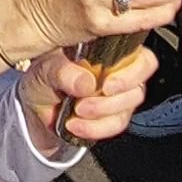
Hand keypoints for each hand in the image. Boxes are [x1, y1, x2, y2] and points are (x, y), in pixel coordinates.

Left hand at [23, 46, 156, 152]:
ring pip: (126, 111)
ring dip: (100, 116)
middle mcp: (122, 74)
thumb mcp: (45, 69)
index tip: (107, 85)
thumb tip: (86, 83)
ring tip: (75, 112)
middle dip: (111, 102)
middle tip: (83, 105)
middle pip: (138, 90)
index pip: (144, 60)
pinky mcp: (112, 119)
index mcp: (113, 52)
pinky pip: (114, 127)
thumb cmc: (46, 77)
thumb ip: (62, 71)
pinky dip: (94, 129)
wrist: (37, 105)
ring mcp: (119, 98)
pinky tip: (74, 125)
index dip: (133, 74)